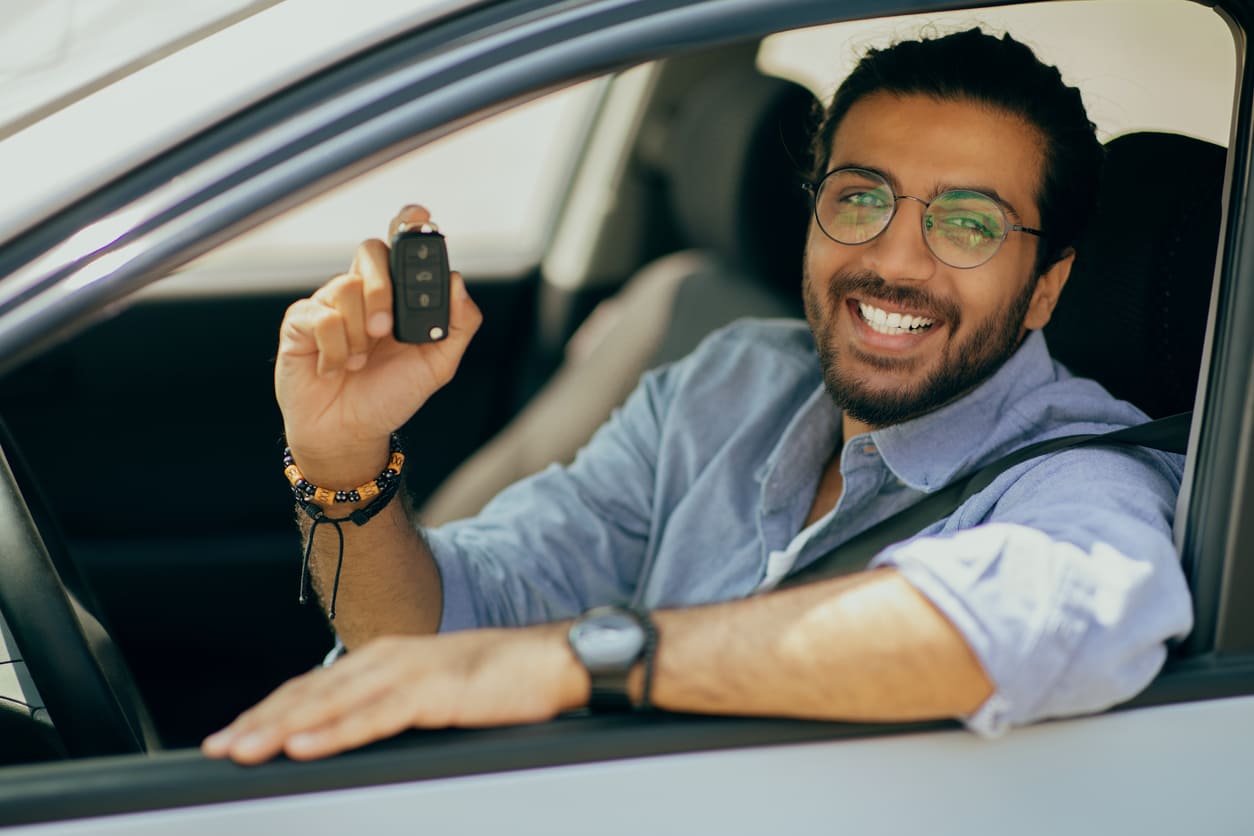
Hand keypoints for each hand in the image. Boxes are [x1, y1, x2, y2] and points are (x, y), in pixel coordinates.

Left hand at [201, 626, 586, 763]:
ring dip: (282, 728)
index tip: (233, 736)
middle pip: (312, 693)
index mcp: (389, 658)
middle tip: (218, 749)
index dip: (271, 711)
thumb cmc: (505, 681)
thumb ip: (398, 707)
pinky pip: (375, 717)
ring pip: (333, 704)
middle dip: (260, 721)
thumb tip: (359, 735)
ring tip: (243, 749)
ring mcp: (412, 672)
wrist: (559, 659)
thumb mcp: (440, 694)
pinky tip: (304, 746)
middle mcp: (391, 658)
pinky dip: (334, 731)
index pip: (316, 687)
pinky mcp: (437, 692)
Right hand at [275, 205, 481, 480]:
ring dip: (358, 333)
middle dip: (382, 289)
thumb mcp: (437, 366)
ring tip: (358, 362)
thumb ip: (457, 326)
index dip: (408, 225)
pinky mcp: (301, 322)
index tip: (419, 218)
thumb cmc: (389, 396)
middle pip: (370, 251)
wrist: (349, 433)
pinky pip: (320, 315)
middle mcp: (363, 293)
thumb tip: (458, 283)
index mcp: (397, 297)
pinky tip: (334, 369)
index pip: (401, 247)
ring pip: (346, 286)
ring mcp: (331, 304)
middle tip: (386, 331)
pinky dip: (335, 349)